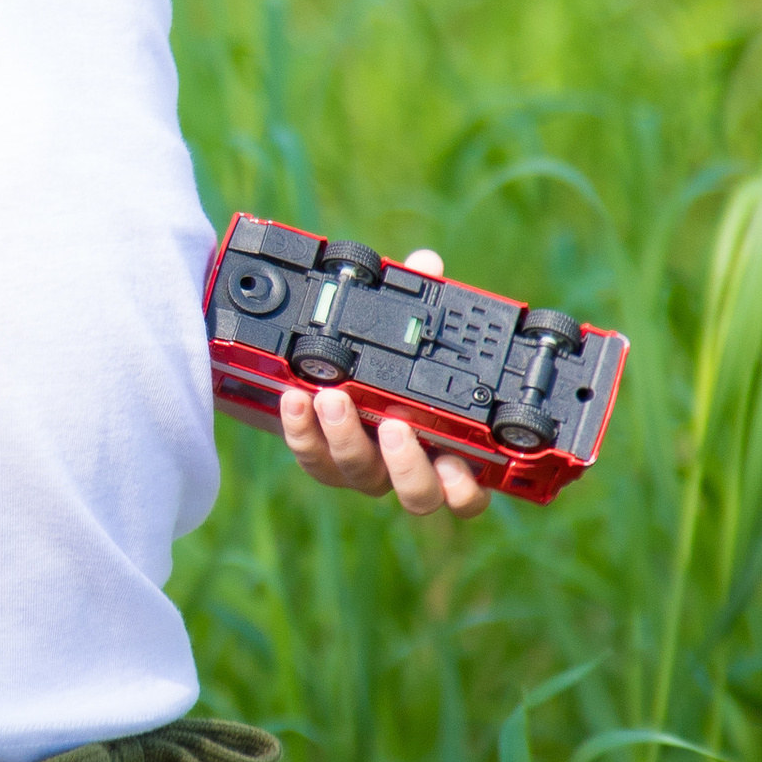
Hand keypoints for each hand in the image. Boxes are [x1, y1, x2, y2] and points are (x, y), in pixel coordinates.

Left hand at [276, 250, 489, 521]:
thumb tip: (428, 265)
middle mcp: (405, 468)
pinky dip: (302, 431)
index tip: (457, 463)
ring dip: (347, 440)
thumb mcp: (406, 328)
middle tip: (395, 425)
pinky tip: (294, 397)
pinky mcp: (319, 459)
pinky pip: (312, 458)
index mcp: (444, 448)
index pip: (468, 491)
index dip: (467, 489)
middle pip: (417, 495)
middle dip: (407, 465)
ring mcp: (361, 468)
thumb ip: (420, 301)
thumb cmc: (384, 359)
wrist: (321, 375)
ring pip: (360, 478)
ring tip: (331, 398)